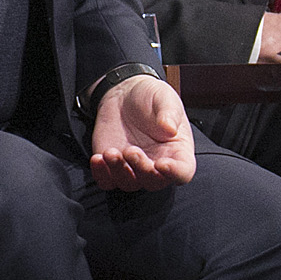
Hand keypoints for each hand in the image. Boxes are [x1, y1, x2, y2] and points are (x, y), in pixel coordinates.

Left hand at [89, 76, 195, 190]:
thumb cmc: (150, 98)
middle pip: (154, 182)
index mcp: (178, 151)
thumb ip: (169, 113)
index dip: (175, 173)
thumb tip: (169, 128)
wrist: (124, 95)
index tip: (163, 164)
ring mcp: (134, 168)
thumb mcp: (164, 97)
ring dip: (119, 172)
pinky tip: (97, 158)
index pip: (183, 172)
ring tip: (110, 152)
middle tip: (131, 150)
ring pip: (129, 184)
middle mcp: (157, 164)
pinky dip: (101, 175)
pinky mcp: (113, 166)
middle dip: (142, 170)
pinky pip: (107, 181)